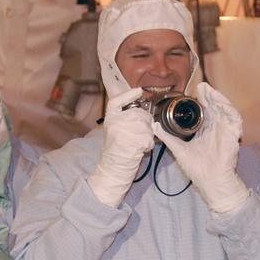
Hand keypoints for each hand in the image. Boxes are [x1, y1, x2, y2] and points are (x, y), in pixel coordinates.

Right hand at [87, 86, 154, 207]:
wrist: (114, 168)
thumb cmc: (116, 151)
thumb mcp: (114, 130)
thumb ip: (124, 119)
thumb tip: (140, 109)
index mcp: (110, 119)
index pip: (116, 101)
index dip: (128, 95)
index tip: (138, 91)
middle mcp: (115, 122)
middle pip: (139, 113)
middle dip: (145, 123)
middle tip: (139, 134)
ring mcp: (125, 131)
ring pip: (147, 125)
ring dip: (148, 135)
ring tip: (138, 143)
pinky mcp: (135, 140)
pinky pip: (149, 136)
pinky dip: (149, 144)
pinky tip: (141, 148)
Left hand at [154, 83, 249, 213]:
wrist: (210, 182)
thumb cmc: (198, 169)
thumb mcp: (179, 149)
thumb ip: (167, 137)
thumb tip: (154, 126)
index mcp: (205, 130)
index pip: (204, 110)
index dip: (200, 100)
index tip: (193, 91)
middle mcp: (216, 127)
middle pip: (214, 106)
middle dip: (209, 95)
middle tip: (201, 86)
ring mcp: (225, 130)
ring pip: (224, 109)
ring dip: (218, 99)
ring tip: (210, 91)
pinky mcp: (233, 135)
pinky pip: (234, 118)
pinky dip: (229, 109)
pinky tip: (221, 104)